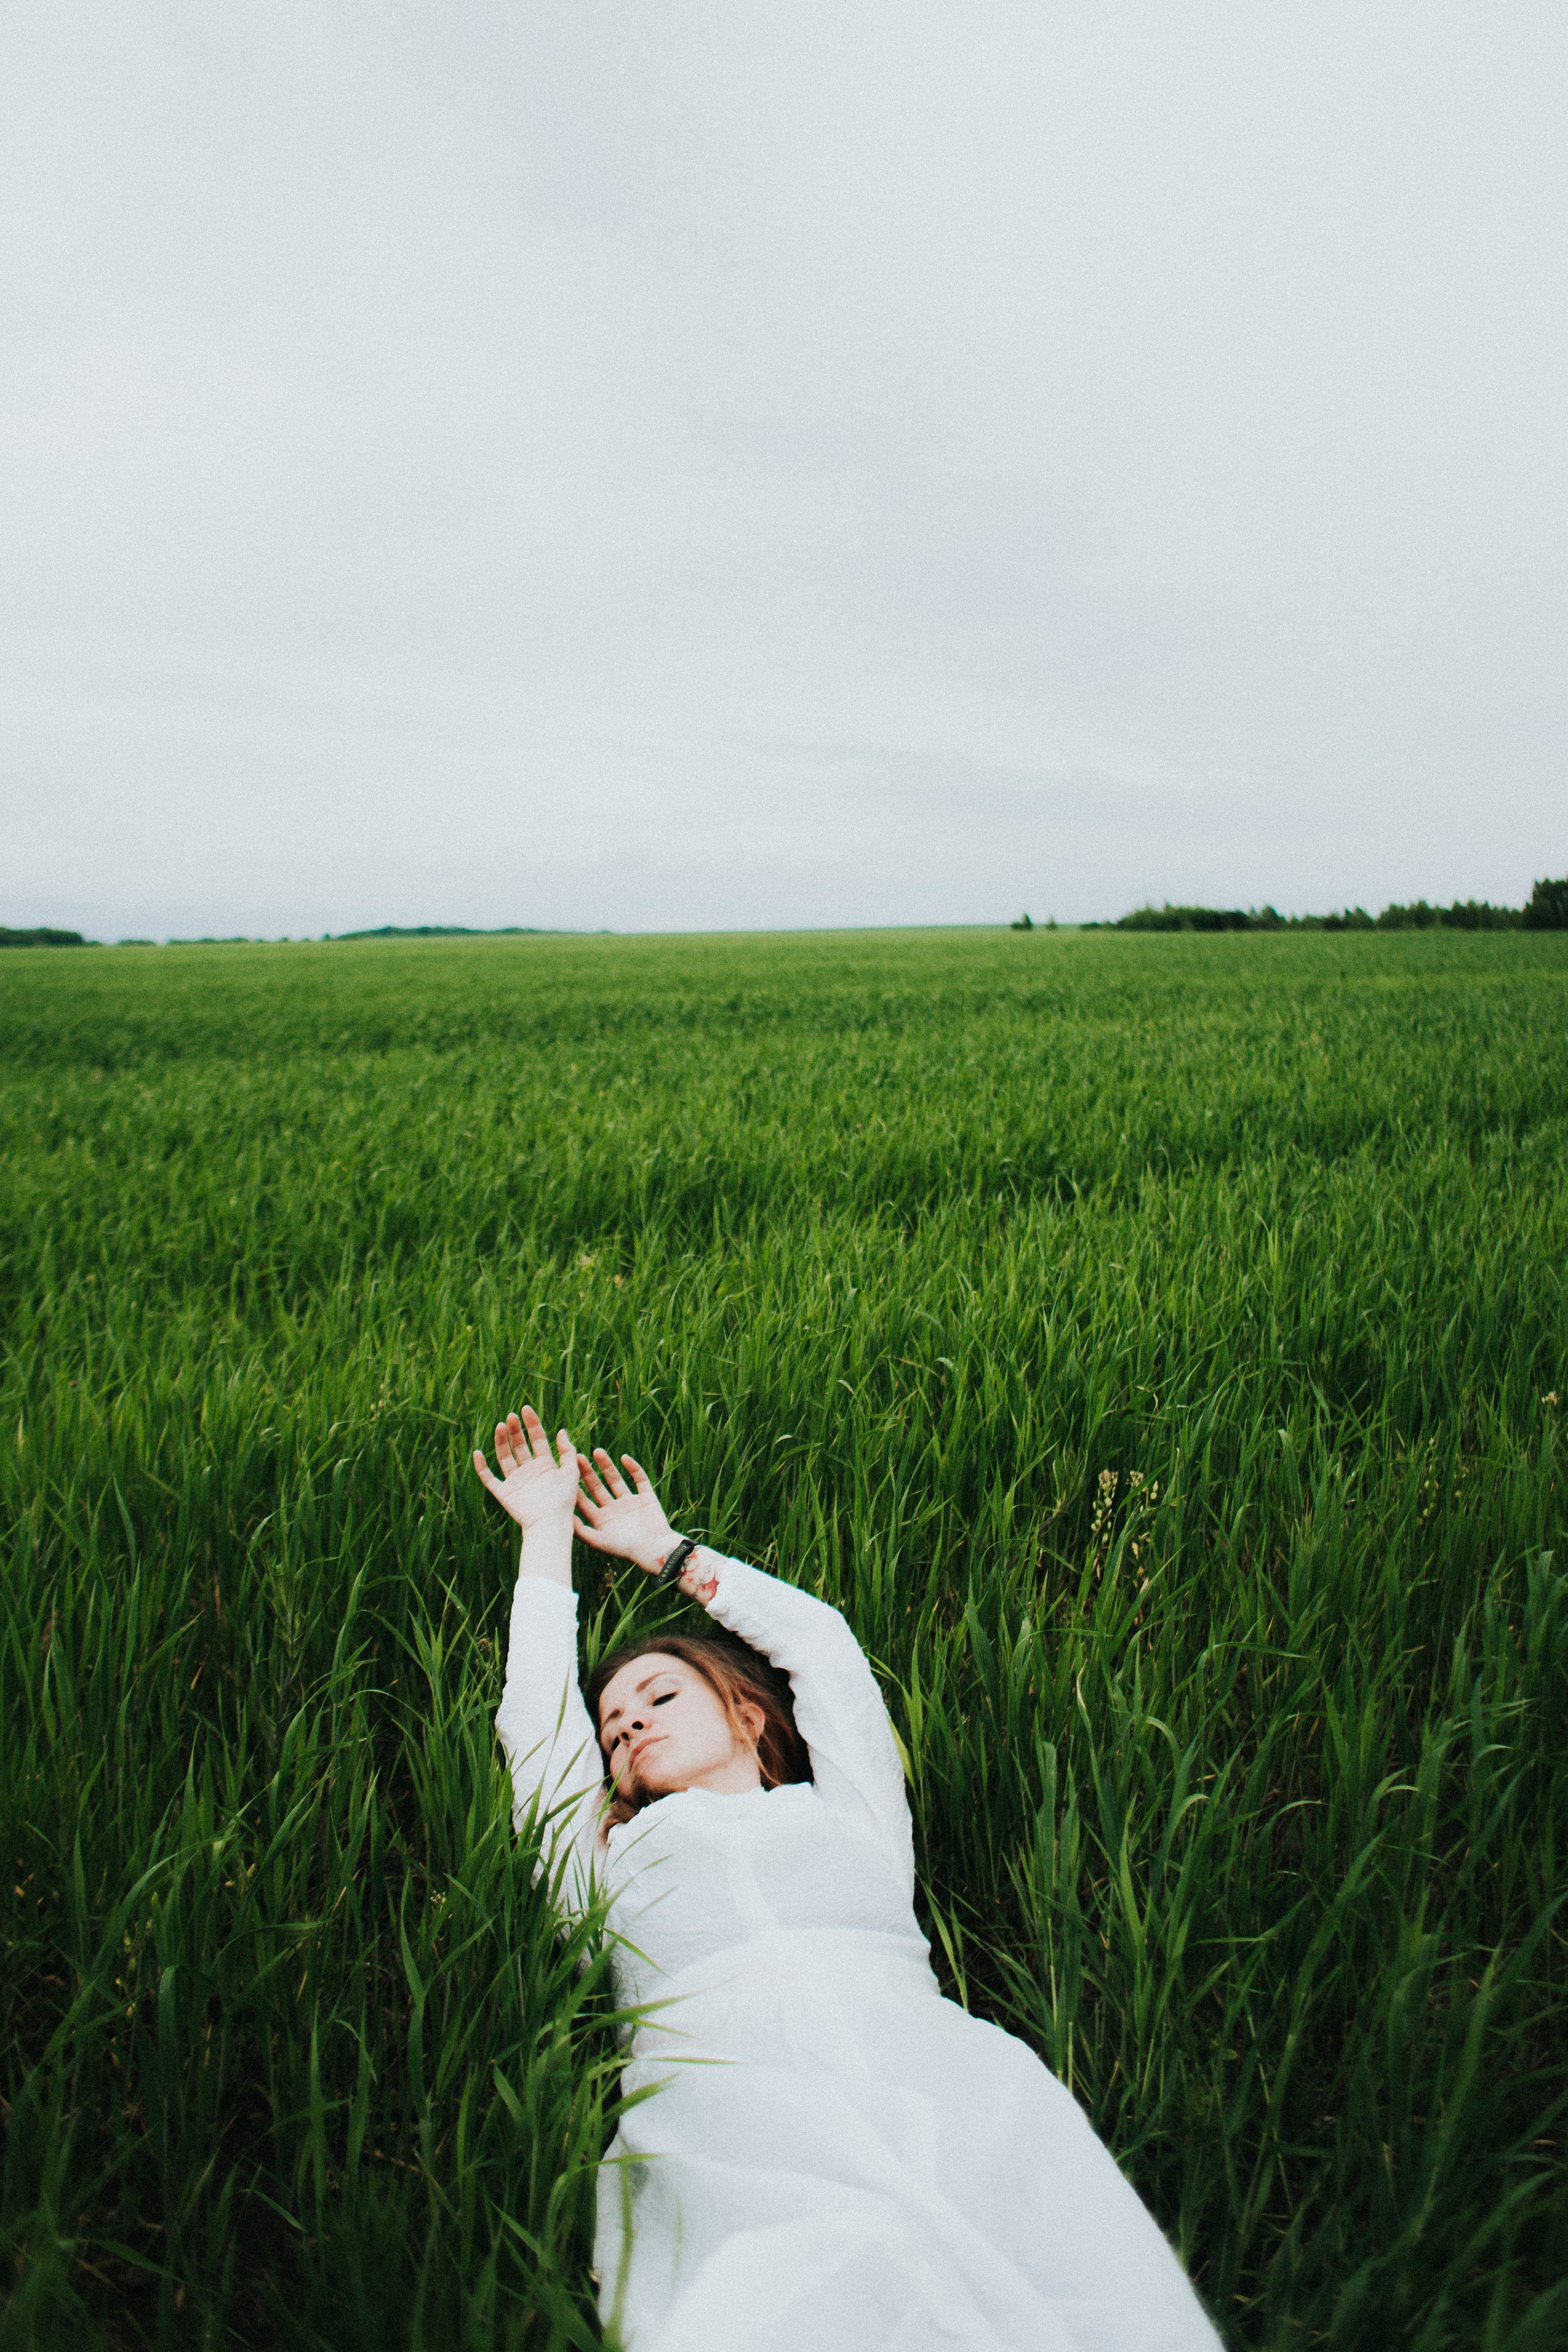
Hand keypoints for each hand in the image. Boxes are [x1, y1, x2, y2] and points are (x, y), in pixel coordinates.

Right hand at [472, 1406, 579, 1534]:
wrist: (550, 1523)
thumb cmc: (563, 1500)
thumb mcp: (571, 1472)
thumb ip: (567, 1451)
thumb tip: (561, 1430)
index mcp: (545, 1465)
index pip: (537, 1438)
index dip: (532, 1423)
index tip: (525, 1408)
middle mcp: (529, 1471)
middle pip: (519, 1445)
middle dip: (515, 1430)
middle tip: (511, 1416)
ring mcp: (515, 1481)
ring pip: (504, 1456)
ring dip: (501, 1441)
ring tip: (500, 1425)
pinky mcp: (504, 1493)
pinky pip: (489, 1478)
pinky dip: (481, 1467)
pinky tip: (478, 1453)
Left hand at [573, 1450, 679, 1575]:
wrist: (656, 1549)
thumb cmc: (627, 1549)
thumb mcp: (599, 1541)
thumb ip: (581, 1531)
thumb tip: (563, 1518)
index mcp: (602, 1521)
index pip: (585, 1501)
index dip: (575, 1487)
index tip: (565, 1473)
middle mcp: (614, 1510)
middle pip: (597, 1488)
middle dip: (588, 1473)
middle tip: (578, 1457)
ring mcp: (630, 1503)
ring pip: (616, 1480)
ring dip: (607, 1466)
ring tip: (597, 1451)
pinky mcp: (646, 1498)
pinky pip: (639, 1479)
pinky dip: (633, 1468)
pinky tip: (624, 1458)